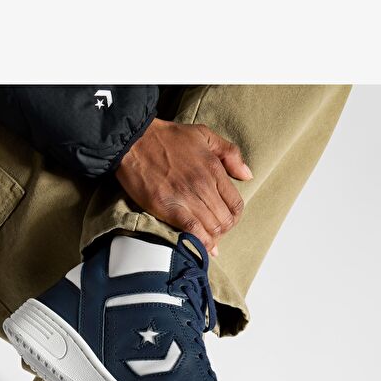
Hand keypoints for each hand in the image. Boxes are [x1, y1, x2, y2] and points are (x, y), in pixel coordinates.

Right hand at [115, 118, 252, 254]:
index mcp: (214, 169)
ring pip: (212, 229)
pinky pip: (192, 232)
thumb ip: (230, 154)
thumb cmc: (167, 137)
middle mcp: (204, 186)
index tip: (226, 220)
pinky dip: (199, 242)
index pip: (236, 204)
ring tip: (205, 239)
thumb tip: (247, 175)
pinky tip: (198, 245)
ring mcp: (187, 198)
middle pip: (225, 221)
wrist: (133, 141)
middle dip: (223, 230)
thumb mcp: (204, 135)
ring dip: (211, 238)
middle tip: (213, 231)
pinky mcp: (169, 209)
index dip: (234, 217)